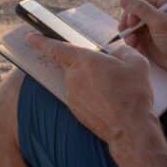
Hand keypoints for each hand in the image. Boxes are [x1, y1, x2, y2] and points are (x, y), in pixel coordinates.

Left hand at [26, 32, 154, 147]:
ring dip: (90, 81)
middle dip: (84, 64)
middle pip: (71, 64)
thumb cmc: (133, 94)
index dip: (41, 41)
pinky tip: (109, 100)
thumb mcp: (136, 64)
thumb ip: (123, 51)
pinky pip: (81, 96)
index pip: (56, 48)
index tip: (30, 37)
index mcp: (85, 61)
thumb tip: (117, 52)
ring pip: (77, 81)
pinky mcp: (76, 111)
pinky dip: (92, 95)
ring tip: (114, 89)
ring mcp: (72, 96)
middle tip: (103, 69)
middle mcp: (73, 77)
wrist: (129, 129)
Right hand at [118, 0, 166, 93]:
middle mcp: (156, 13)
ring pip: (131, 26)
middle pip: (132, 13)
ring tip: (132, 42)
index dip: (131, 10)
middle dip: (128, 23)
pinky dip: (132, 42)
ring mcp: (151, 27)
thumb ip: (140, 9)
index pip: (139, 0)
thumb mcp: (159, 21)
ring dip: (128, 34)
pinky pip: (133, 37)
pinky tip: (136, 47)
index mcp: (162, 3)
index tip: (131, 22)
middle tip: (127, 33)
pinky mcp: (147, 40)